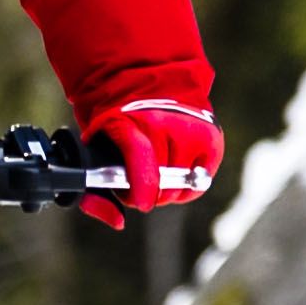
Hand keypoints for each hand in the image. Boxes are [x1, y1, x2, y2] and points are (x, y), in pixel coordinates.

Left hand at [87, 92, 224, 216]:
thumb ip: (95, 195)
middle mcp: (164, 122)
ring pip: (182, 185)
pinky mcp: (211, 136)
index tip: (141, 203)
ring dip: (168, 189)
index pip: (141, 156)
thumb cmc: (117, 126)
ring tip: (157, 175)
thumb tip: (120, 223)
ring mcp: (191, 128)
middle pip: (163, 182)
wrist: (144, 81)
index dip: (142, 188)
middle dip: (149, 193)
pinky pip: (202, 180)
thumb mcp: (94, 152)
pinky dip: (189, 185)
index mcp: (128, 121)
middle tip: (140, 185)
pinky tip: (177, 174)